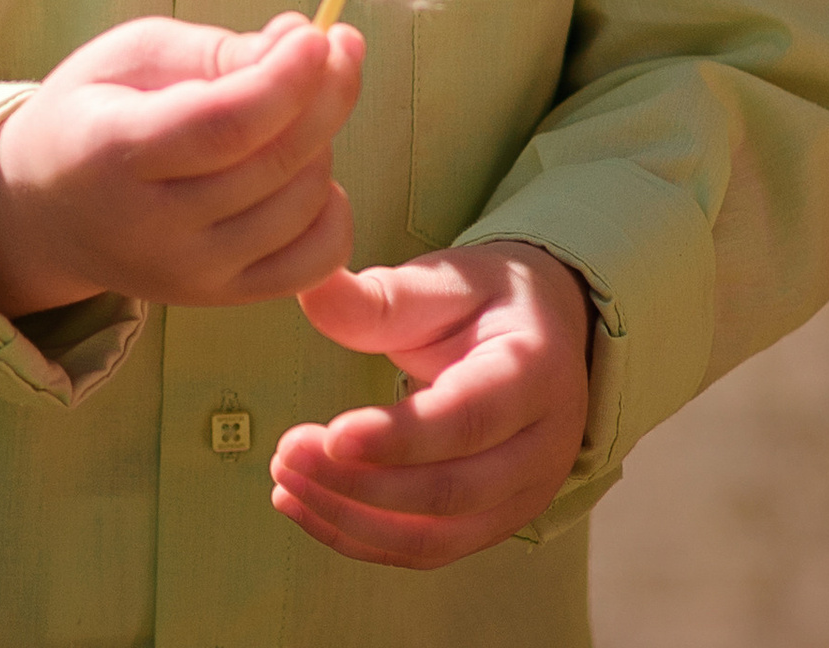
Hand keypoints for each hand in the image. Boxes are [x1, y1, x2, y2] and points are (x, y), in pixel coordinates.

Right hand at [0, 13, 362, 317]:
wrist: (47, 210)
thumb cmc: (91, 113)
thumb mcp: (129, 55)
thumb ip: (213, 51)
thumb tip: (298, 43)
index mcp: (114, 153)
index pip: (222, 126)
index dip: (284, 80)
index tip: (316, 35)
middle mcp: (154, 228)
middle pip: (273, 163)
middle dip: (326, 95)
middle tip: (339, 46)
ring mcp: (192, 273)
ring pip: (301, 206)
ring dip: (323, 142)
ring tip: (300, 105)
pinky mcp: (223, 297)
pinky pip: (314, 262)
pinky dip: (331, 209)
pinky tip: (310, 167)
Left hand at [269, 242, 592, 566]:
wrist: (543, 330)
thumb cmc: (484, 300)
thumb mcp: (444, 280)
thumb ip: (382, 295)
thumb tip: (311, 289)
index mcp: (533, 372)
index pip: (468, 419)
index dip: (398, 437)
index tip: (330, 436)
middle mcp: (542, 447)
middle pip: (451, 491)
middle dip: (360, 484)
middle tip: (287, 454)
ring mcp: (524, 495)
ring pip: (437, 537)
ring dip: (352, 519)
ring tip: (285, 481)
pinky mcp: (495, 522)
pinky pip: (428, 548)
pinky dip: (363, 537)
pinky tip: (306, 505)